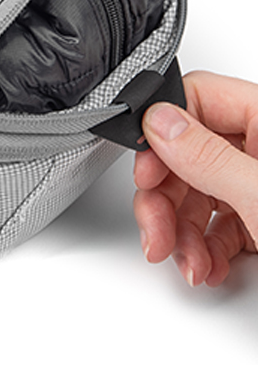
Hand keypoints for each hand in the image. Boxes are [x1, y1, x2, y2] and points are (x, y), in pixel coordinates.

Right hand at [133, 71, 257, 285]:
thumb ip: (207, 156)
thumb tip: (156, 121)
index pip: (194, 98)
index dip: (160, 135)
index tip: (147, 174)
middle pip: (186, 152)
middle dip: (164, 200)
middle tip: (157, 231)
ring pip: (195, 191)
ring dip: (180, 232)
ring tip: (187, 262)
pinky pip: (216, 221)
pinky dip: (204, 246)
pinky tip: (207, 265)